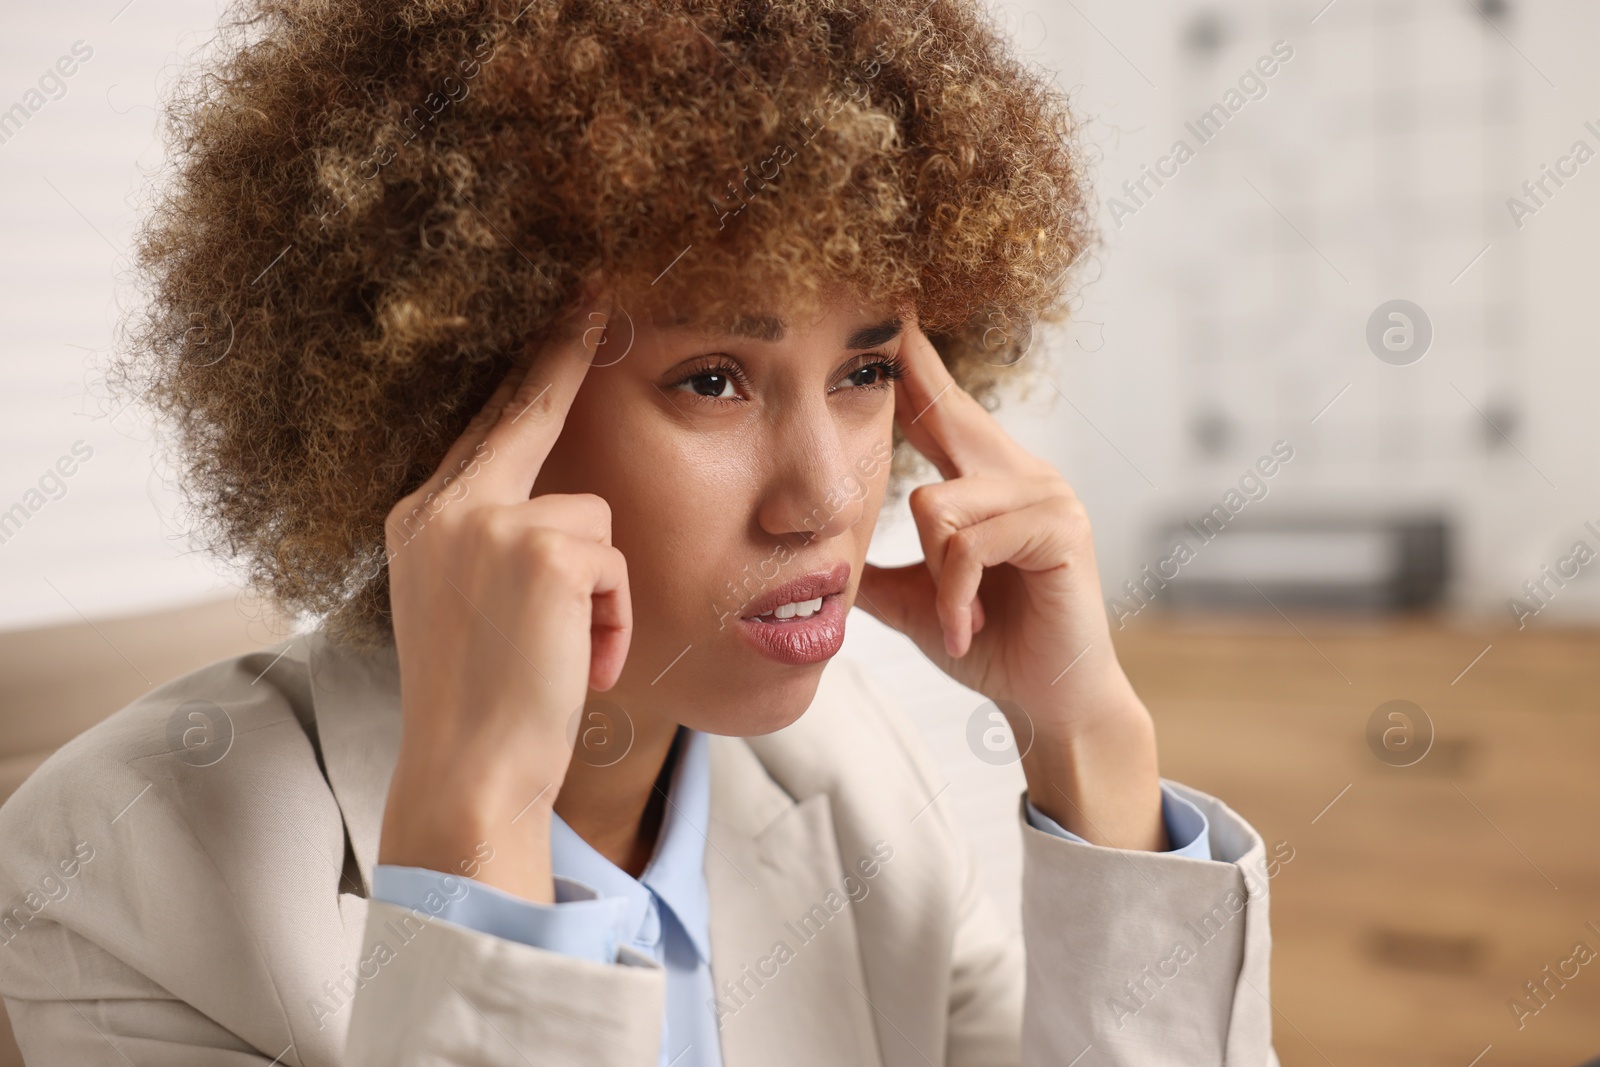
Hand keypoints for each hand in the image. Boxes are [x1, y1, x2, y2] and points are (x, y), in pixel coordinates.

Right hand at [377, 293, 628, 900]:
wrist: (468, 776)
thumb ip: (493, 545)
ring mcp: (486, 523)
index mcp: (420, 521)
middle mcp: (441, 509)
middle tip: (596, 294)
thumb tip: (560, 512)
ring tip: (565, 653)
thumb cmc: (483, 707)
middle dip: (564, 355)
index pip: (484, 428)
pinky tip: (578, 665)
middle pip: (527, 415)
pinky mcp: (539, 549)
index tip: (558, 313)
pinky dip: (614, 621)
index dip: (525, 374)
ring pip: (592, 516)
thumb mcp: (468, 610)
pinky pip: (615, 564)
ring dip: (601, 592)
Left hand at [857, 318, 1166, 849]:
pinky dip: (955, 594)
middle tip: (889, 313)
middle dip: (912, 371)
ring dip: (933, 574)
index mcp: (985, 480)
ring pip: (938, 504)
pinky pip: (969, 543)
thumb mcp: (917, 599)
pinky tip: (967, 627)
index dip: (912, 360)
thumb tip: (817, 554)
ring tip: (953, 614)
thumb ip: (875, 567)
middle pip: (944, 411)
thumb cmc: (990, 643)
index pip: (940, 406)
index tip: (887, 307)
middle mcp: (1020, 473)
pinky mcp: (1059, 529)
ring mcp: (1045, 495)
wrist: (1048, 701)